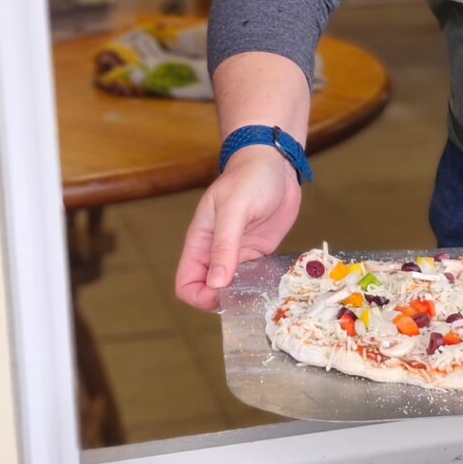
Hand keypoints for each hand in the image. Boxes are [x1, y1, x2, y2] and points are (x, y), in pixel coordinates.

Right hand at [175, 147, 301, 309]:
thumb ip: (224, 244)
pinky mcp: (259, 250)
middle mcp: (217, 252)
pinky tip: (275, 282)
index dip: (199, 296)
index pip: (186, 284)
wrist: (276, 163)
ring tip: (263, 292)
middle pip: (209, 291)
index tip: (222, 295)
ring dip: (244, 294)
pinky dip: (261, 283)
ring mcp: (239, 253)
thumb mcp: (233, 208)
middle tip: (248, 295)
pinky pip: (254, 276)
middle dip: (224, 300)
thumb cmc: (249, 178)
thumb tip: (216, 283)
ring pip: (233, 287)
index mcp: (200, 242)